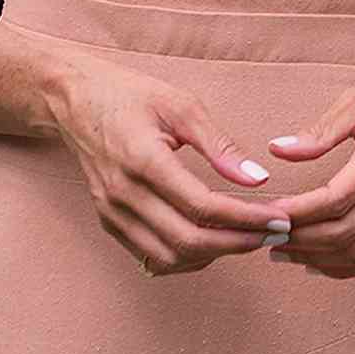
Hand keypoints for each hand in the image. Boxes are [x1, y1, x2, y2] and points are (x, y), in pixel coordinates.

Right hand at [48, 53, 287, 275]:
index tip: (279, 218)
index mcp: (143, 161)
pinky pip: (150, 255)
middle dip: (238, 243)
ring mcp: (111, 212)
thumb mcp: (182, 105)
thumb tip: (258, 178)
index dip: (246, 218)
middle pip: (187, 241)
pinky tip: (213, 241)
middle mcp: (123, 194)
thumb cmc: (132, 95)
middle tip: (274, 232)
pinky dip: (186, 257)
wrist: (75, 100)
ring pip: (168, 257)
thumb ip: (221, 145)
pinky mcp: (108, 221)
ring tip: (248, 237)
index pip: (202, 207)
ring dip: (213, 255)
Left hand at [265, 58, 354, 276]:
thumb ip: (322, 130)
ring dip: (319, 258)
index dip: (298, 213)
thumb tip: (278, 150)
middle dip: (300, 240)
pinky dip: (347, 265)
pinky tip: (320, 259)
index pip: (336, 198)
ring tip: (286, 250)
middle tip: (267, 235)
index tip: (268, 215)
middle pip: (345, 231)